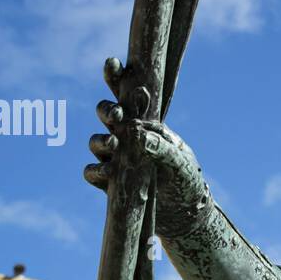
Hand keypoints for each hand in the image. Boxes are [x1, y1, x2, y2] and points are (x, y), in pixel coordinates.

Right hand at [83, 57, 211, 237]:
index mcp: (147, 124)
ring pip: (97, 142)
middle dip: (107, 111)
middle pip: (107, 114)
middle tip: (117, 115)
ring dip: (100, 142)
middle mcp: (129, 138)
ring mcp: (118, 159)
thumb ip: (162, 148)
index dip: (117, 77)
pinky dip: (96, 171)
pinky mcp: (111, 183)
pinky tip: (107, 173)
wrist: (185, 216)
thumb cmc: (187, 182)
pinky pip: (93, 173)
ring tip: (113, 146)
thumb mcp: (181, 162)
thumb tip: (136, 133)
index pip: (128, 95)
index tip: (113, 63)